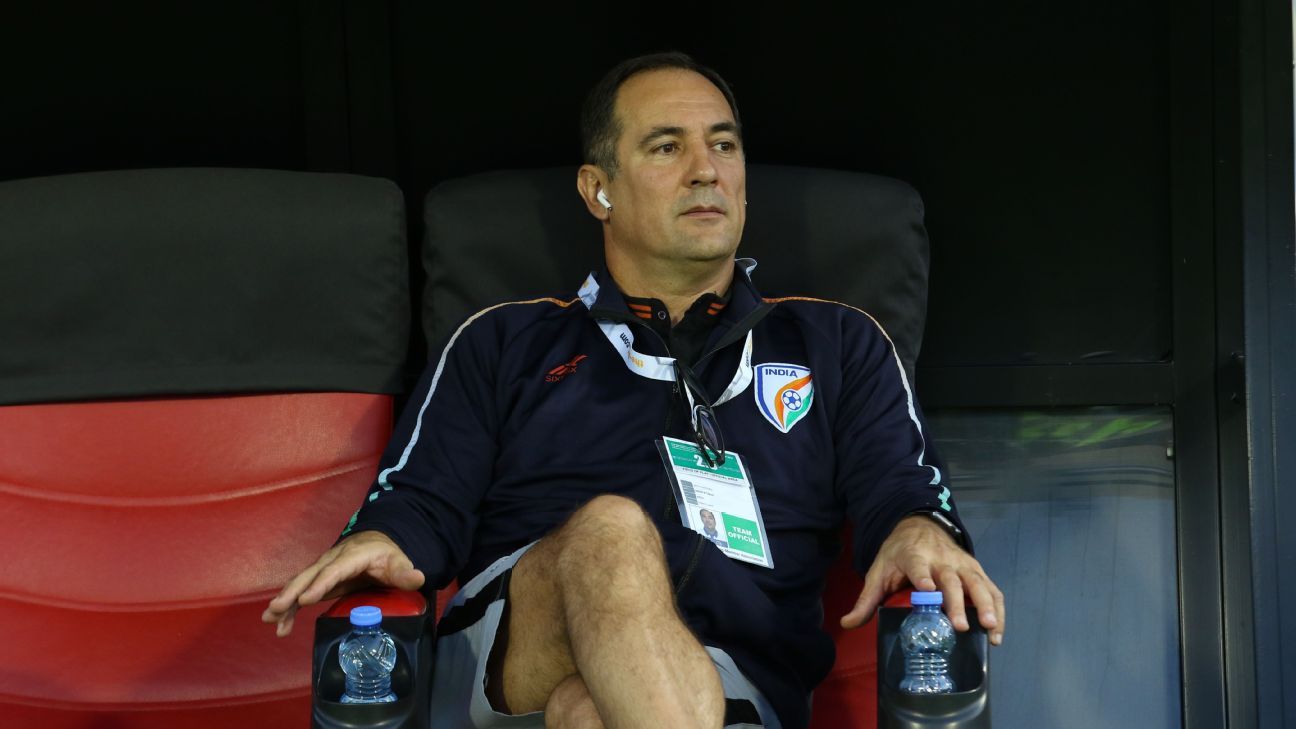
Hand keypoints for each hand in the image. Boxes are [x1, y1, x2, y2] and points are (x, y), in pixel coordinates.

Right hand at [261, 530, 424, 636]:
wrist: (377, 544)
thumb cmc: (386, 555)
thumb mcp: (398, 562)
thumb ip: (405, 572)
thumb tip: (417, 578)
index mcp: (352, 556)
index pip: (334, 570)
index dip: (320, 584)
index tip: (306, 599)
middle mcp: (332, 560)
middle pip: (310, 575)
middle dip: (292, 592)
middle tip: (277, 608)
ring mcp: (323, 569)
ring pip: (300, 583)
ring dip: (285, 601)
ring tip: (271, 620)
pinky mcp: (319, 579)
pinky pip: (300, 592)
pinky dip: (289, 607)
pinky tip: (279, 624)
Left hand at [840, 515, 1004, 645]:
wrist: (918, 526)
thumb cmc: (898, 554)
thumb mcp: (878, 572)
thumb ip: (866, 600)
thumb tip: (847, 623)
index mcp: (914, 556)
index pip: (918, 567)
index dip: (923, 578)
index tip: (927, 590)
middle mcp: (941, 559)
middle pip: (952, 580)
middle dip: (956, 602)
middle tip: (960, 626)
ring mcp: (962, 564)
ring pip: (977, 584)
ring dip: (985, 606)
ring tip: (989, 628)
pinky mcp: (976, 570)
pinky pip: (991, 589)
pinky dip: (997, 609)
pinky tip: (996, 631)